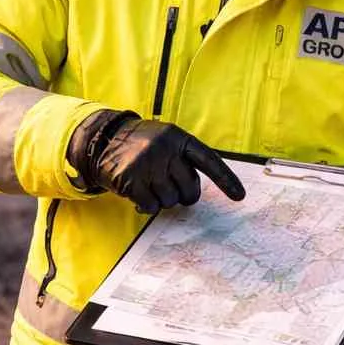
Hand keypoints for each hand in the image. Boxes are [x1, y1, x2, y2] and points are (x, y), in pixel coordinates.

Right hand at [73, 111, 245, 214]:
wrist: (104, 139)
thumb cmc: (142, 145)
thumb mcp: (166, 141)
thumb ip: (184, 160)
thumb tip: (196, 193)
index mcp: (178, 138)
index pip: (209, 160)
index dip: (226, 179)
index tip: (239, 196)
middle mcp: (164, 149)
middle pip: (190, 189)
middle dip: (184, 195)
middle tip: (170, 187)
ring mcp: (146, 165)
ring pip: (170, 200)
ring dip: (162, 199)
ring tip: (149, 184)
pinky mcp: (130, 180)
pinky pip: (151, 206)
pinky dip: (147, 205)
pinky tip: (138, 193)